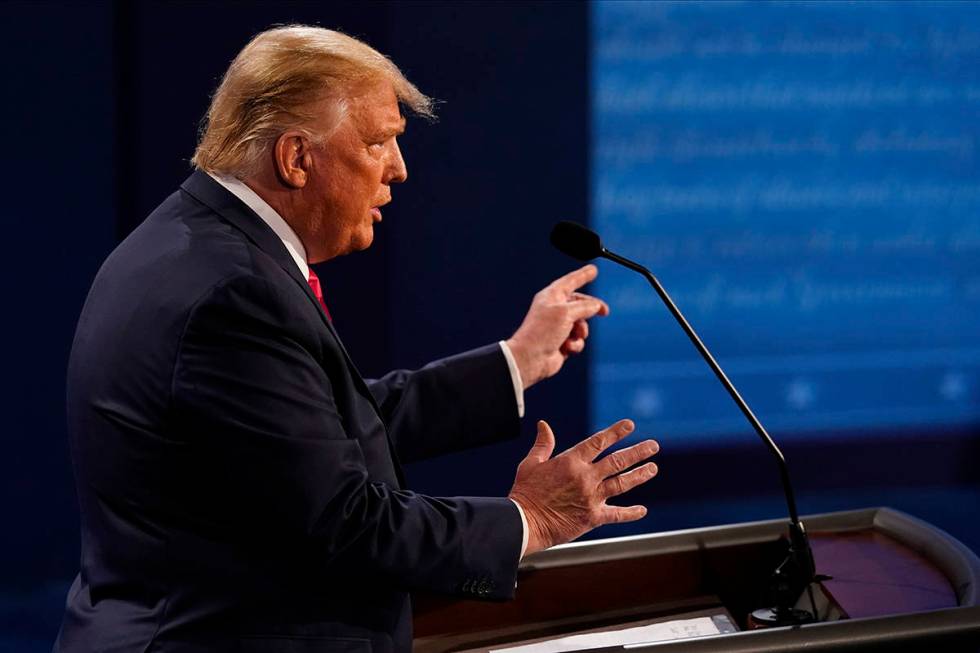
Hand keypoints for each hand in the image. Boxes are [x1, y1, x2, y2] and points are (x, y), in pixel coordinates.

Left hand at [506, 265, 608, 388]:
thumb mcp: (566, 312)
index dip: (583, 275)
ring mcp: (558, 326)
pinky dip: (575, 344)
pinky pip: (577, 340)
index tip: (593, 270)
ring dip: (581, 332)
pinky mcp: (561, 342)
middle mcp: (555, 309)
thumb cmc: (542, 332)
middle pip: (580, 304)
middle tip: (605, 311)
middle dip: (591, 310)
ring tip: (571, 337)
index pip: (571, 281)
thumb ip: (585, 306)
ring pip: (582, 325)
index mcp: (552, 296)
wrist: (531, 358)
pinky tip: (565, 348)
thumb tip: (596, 306)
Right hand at [508, 419, 658, 555]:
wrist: (524, 522)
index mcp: (570, 461)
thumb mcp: (531, 463)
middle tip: (653, 446)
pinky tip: (642, 510)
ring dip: (640, 475)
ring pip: (622, 483)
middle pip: (618, 461)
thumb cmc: (525, 492)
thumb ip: (543, 444)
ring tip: (653, 468)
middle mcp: (585, 477)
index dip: (616, 432)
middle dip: (638, 452)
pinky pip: (617, 514)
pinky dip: (632, 513)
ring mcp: (591, 497)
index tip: (630, 425)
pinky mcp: (592, 517)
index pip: (599, 442)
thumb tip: (544, 425)